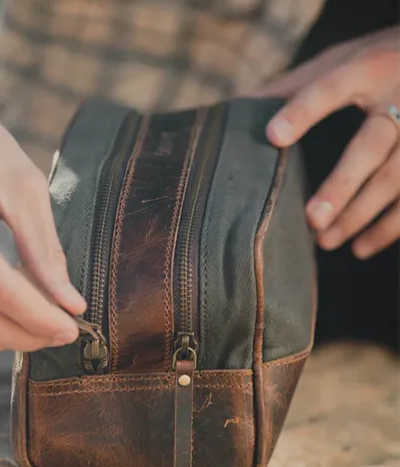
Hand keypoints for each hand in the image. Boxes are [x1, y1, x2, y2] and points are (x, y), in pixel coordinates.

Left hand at [258, 26, 399, 258]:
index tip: (273, 136)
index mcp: (367, 68)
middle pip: (372, 146)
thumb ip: (292, 85)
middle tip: (312, 218)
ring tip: (326, 241)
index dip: (304, 112)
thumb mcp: (335, 62)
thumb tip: (239, 107)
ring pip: (396, 178)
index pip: (331, 88)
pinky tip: (361, 248)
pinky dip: (389, 227)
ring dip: (361, 214)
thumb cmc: (371, 65)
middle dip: (342, 185)